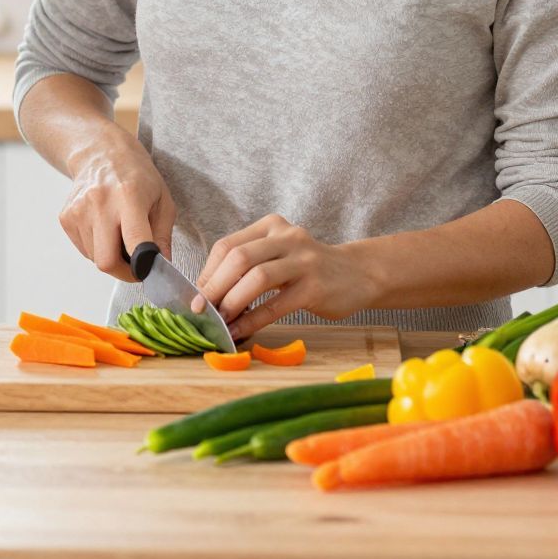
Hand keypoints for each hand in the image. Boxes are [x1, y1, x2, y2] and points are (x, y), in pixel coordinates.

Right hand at [59, 132, 175, 281]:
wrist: (101, 152)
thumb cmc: (136, 175)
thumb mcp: (162, 199)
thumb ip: (163, 235)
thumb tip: (161, 265)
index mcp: (129, 196)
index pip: (135, 244)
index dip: (143, 266)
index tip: (148, 270)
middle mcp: (100, 203)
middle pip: (106, 262)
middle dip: (122, 272)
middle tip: (134, 264)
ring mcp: (78, 210)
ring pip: (94, 258)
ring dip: (110, 256)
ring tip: (118, 234)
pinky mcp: (66, 217)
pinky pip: (84, 249)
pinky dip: (96, 247)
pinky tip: (104, 228)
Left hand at [196, 215, 373, 340]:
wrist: (360, 273)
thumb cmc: (310, 268)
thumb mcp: (280, 253)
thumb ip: (250, 264)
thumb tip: (208, 293)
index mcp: (271, 226)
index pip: (228, 245)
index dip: (208, 272)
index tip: (197, 295)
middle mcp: (287, 237)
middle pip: (238, 257)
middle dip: (214, 286)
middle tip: (201, 310)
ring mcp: (303, 261)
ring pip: (256, 278)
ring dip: (231, 302)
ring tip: (219, 321)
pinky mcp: (315, 287)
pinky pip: (275, 305)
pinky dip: (253, 320)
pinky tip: (239, 332)